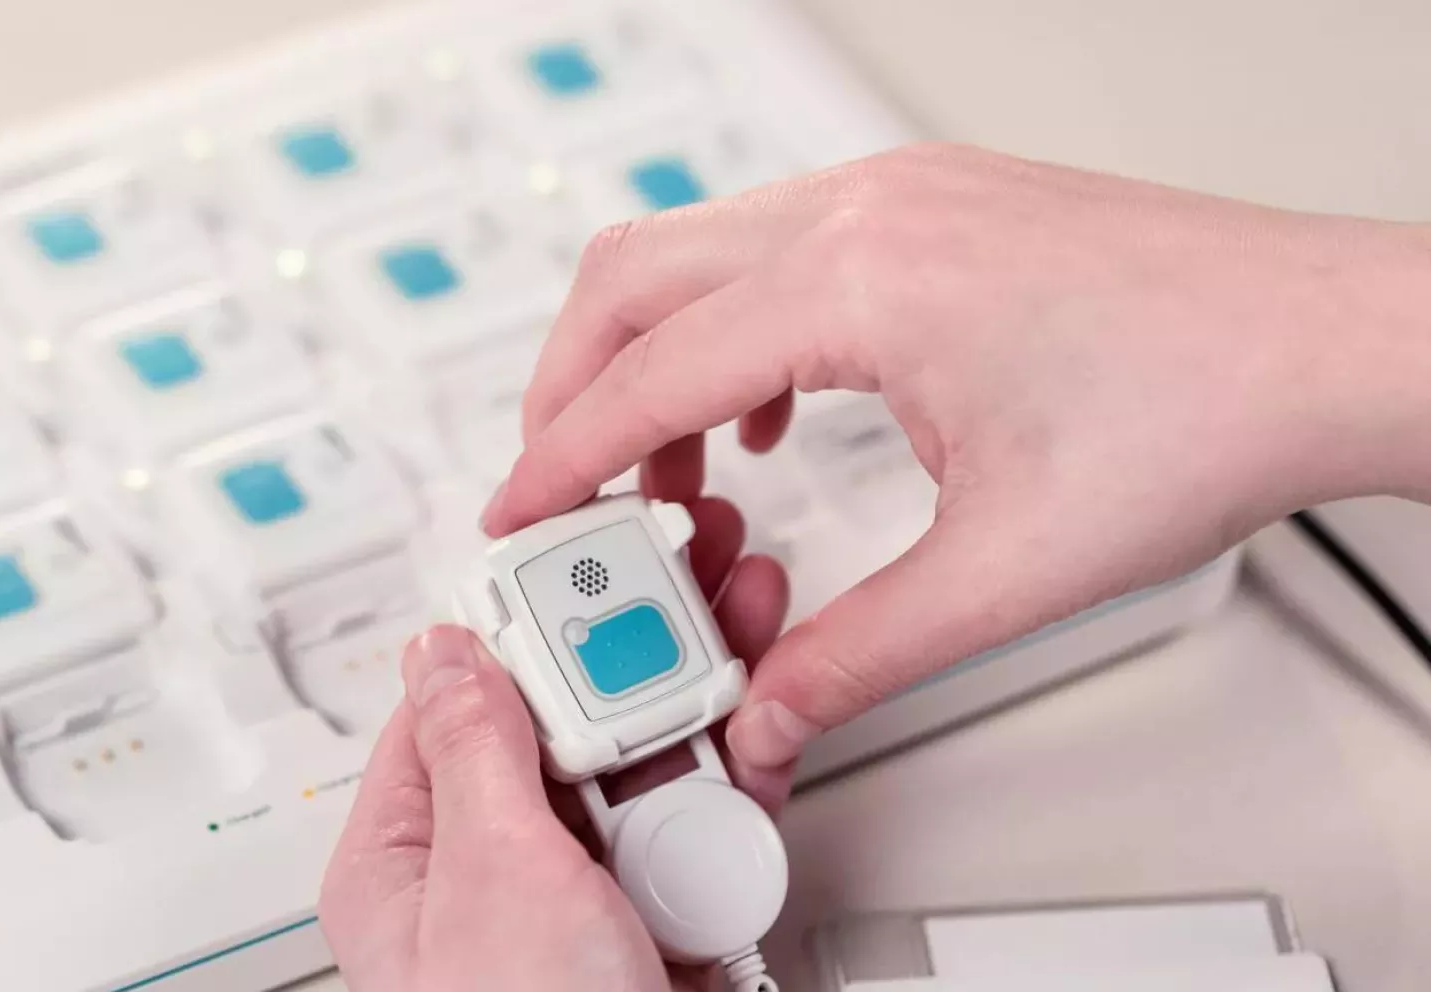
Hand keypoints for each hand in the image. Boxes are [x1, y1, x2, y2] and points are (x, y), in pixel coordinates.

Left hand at [320, 500, 789, 991]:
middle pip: (557, 724)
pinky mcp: (653, 929)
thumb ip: (475, 754)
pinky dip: (733, 781)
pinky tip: (761, 728)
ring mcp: (576, 904)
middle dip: (627, 647)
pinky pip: (692, 830)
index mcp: (404, 864)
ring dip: (695, 701)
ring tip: (744, 623)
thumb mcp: (491, 881)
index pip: (451, 708)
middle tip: (689, 573)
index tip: (574, 561)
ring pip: (637, 768)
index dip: (514, 625)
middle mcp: (487, 879)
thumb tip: (444, 652)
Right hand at [481, 142, 1430, 778]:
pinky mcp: (933, 202)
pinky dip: (730, 329)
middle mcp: (868, 210)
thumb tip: (767, 701)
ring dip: (651, 356)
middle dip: (569, 386)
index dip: (560, 456)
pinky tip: (769, 410)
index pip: (647, 369)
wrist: (1330, 341)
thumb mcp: (1004, 569)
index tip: (517, 510)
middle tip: (561, 487)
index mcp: (866, 281)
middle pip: (632, 275)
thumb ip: (852, 650)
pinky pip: (774, 247)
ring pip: (695, 249)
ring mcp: (902, 191)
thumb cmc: (1209, 409)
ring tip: (664, 471)